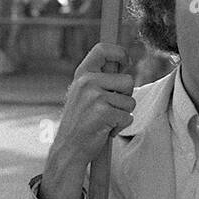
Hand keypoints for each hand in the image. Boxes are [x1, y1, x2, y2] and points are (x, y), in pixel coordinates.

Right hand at [40, 44, 134, 198]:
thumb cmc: (80, 121)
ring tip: (104, 120)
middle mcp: (87, 82)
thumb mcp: (83, 93)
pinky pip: (127, 117)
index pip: (102, 49)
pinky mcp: (103, 113)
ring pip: (130, 101)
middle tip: (108, 109)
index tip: (126, 61)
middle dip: (125, 97)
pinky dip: (120, 126)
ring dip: (122, 114)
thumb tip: (124, 61)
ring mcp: (95, 97)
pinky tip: (104, 130)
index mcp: (82, 74)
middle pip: (128, 81)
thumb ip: (100, 78)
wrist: (68, 149)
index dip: (119, 53)